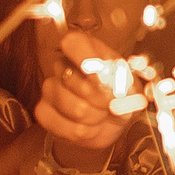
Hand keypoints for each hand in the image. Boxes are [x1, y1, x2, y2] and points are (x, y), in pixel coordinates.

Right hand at [39, 29, 134, 155]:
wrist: (111, 121)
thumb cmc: (121, 95)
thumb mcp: (131, 84)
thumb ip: (122, 82)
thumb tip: (112, 88)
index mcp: (85, 49)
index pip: (72, 43)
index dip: (86, 59)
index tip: (103, 73)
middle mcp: (62, 65)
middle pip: (75, 81)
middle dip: (102, 99)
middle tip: (111, 103)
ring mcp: (49, 88)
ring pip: (76, 108)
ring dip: (96, 117)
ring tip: (102, 115)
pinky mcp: (42, 111)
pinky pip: (65, 127)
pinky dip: (85, 132)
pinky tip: (89, 126)